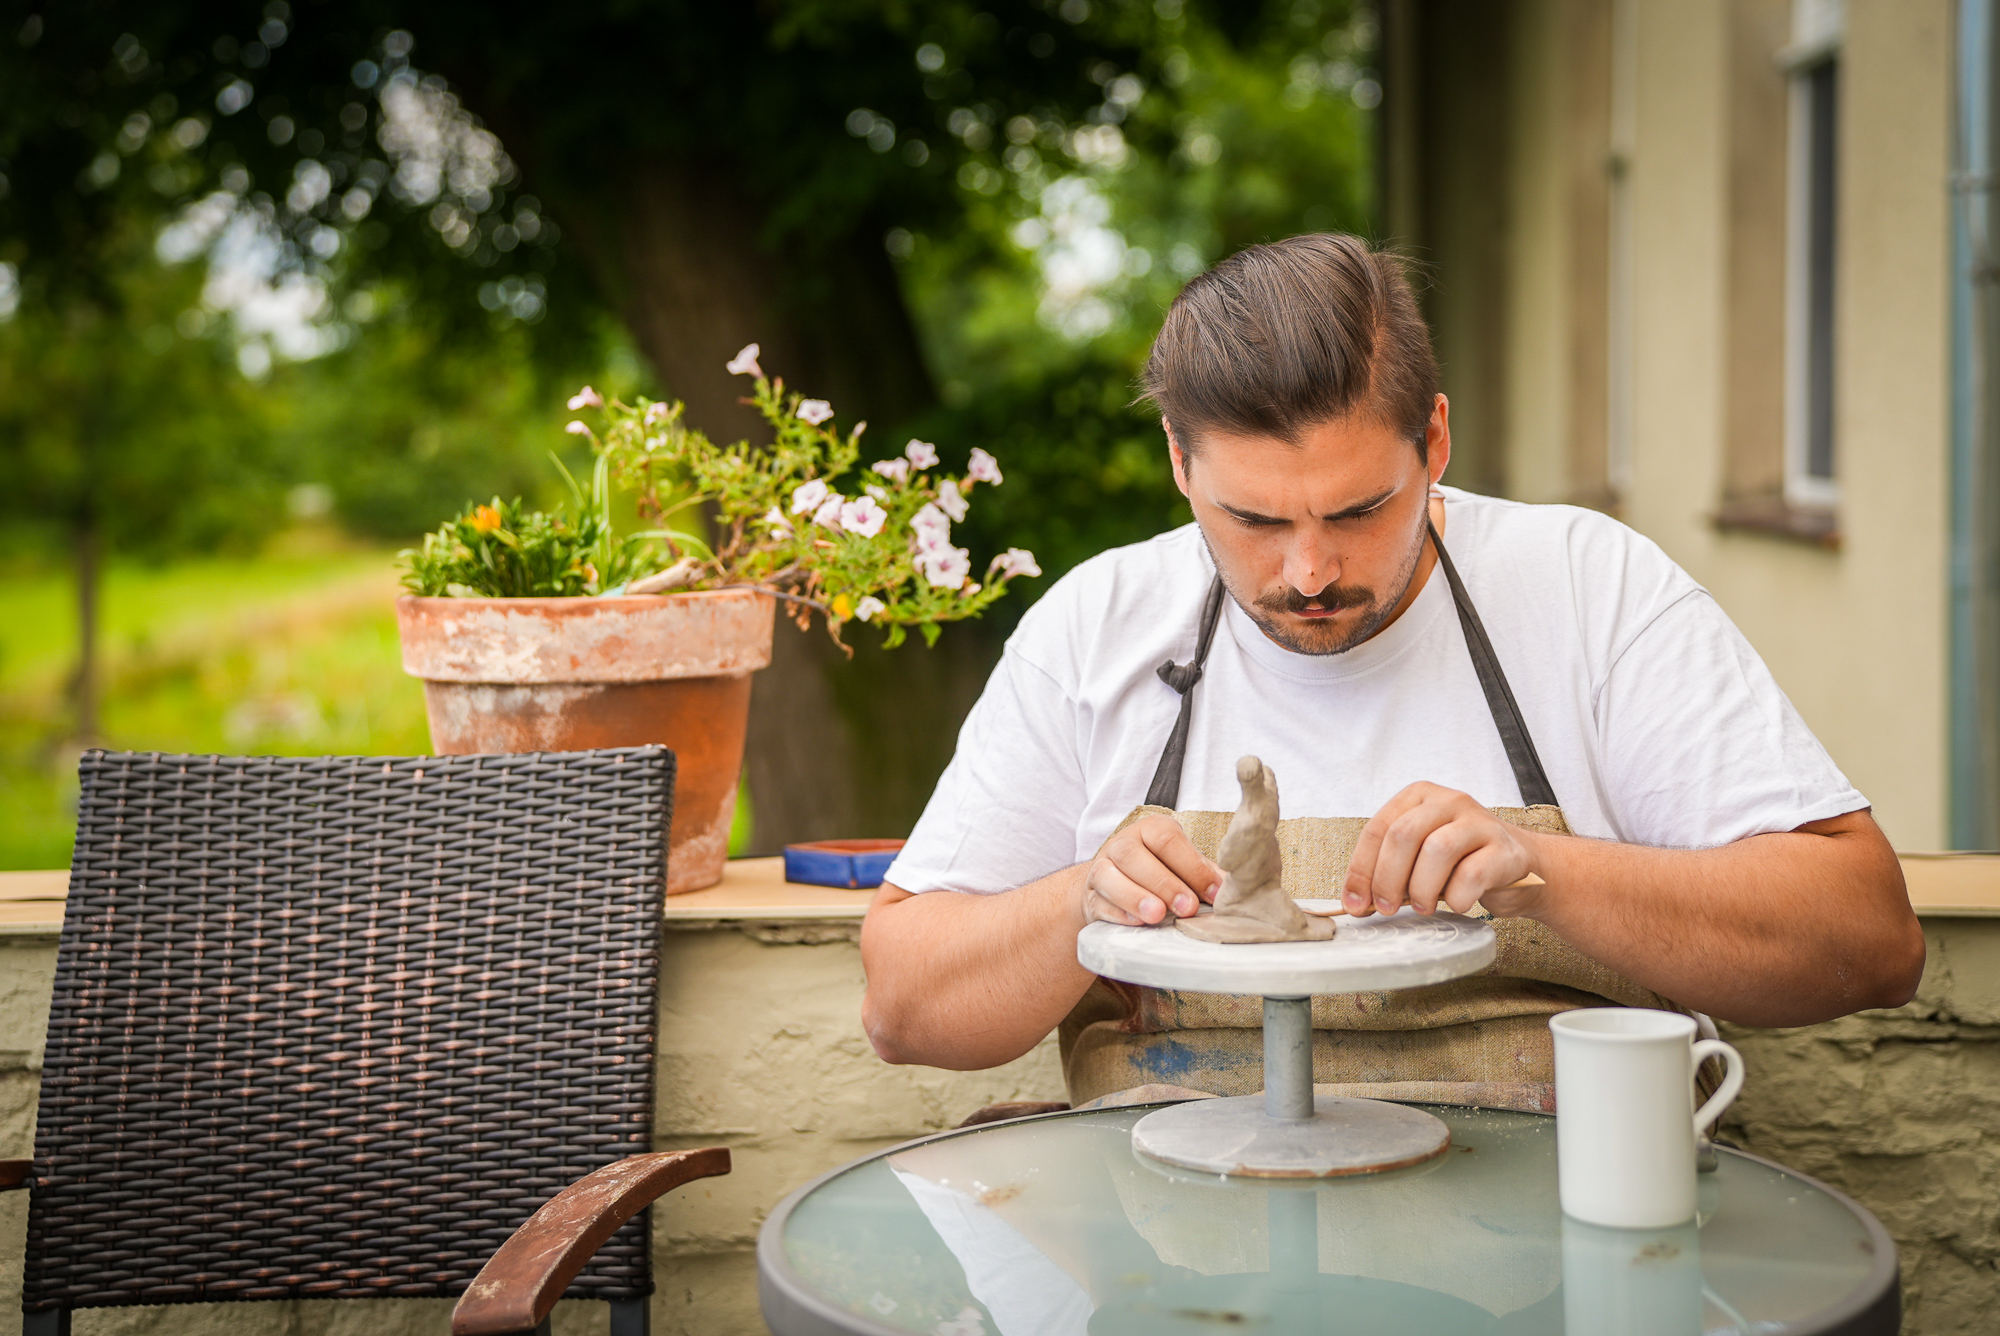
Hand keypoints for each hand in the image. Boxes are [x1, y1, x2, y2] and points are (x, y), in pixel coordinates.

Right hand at [1081, 815, 1223, 926]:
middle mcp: (1123, 844)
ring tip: (1158, 915)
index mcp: (1150, 830)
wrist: (1113, 886)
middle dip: (1163, 883)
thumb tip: (1234, 888)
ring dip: (1135, 897)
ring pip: (1109, 876)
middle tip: (1187, 908)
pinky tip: (1137, 922)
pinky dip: (1118, 912)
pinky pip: (1099, 901)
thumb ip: (1203, 873)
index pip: (1167, 839)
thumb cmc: (1158, 872)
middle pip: (1134, 855)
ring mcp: (1102, 868)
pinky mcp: (1090, 895)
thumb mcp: (1181, 865)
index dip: (1191, 866)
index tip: (1213, 893)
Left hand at [1343, 782, 1540, 916]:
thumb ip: (1390, 869)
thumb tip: (1355, 901)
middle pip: (1403, 835)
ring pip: (1436, 850)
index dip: (1361, 869)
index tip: (1354, 902)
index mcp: (1419, 797)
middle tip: (1386, 909)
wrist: (1523, 869)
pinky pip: (1471, 875)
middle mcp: (1449, 801)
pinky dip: (1457, 898)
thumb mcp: (1419, 858)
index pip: (1378, 829)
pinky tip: (1457, 904)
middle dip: (1387, 879)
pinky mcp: (1505, 849)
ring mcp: (1479, 821)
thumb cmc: (1463, 863)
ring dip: (1422, 889)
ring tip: (1423, 907)